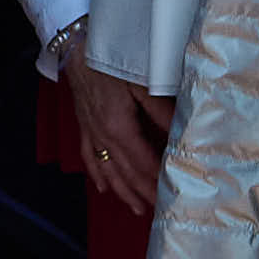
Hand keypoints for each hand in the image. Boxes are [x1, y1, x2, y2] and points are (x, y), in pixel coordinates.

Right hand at [69, 61, 171, 218]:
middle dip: (143, 192)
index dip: (157, 179)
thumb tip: (182, 133)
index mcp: (119, 127)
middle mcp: (103, 136)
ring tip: (136, 209)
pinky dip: (97, 175)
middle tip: (160, 210)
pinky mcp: (84, 127)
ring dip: (122, 191)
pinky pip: (89, 157)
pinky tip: (103, 188)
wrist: (76, 48)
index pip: (142, 161)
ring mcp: (91, 133)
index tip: (171, 193)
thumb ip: (161, 111)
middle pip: (126, 172)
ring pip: (107, 170)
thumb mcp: (141, 84)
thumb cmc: (110, 61)